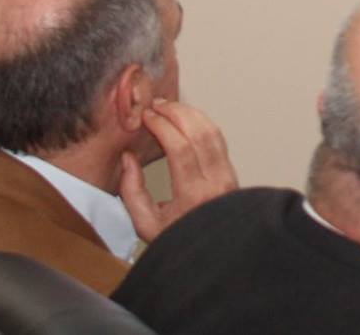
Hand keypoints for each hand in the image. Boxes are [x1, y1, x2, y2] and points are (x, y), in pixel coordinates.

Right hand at [120, 99, 238, 242]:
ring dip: (191, 114)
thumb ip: (131, 191)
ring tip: (169, 107)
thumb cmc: (176, 241)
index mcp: (193, 195)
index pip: (181, 148)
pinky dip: (202, 123)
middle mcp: (216, 182)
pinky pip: (218, 140)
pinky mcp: (231, 172)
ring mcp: (227, 175)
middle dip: (177, 113)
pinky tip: (187, 119)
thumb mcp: (144, 224)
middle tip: (157, 105)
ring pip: (213, 132)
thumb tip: (128, 158)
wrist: (211, 253)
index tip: (147, 116)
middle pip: (200, 133)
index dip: (163, 126)